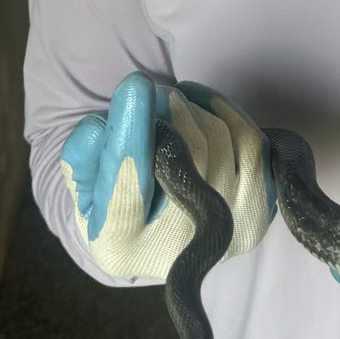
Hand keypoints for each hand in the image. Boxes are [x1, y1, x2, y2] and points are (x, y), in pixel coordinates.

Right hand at [60, 72, 274, 276]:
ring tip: (171, 102)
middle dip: (169, 107)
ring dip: (194, 108)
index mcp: (119, 247)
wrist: (158, 224)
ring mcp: (224, 237)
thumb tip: (99, 126)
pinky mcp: (257, 214)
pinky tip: (201, 109)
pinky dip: (226, 114)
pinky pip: (253, 145)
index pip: (126, 191)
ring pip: (221, 142)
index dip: (132, 135)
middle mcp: (176, 252)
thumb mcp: (82, 178)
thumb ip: (82, 153)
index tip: (134, 85)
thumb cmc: (113, 192)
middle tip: (152, 91)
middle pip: (185, 157)